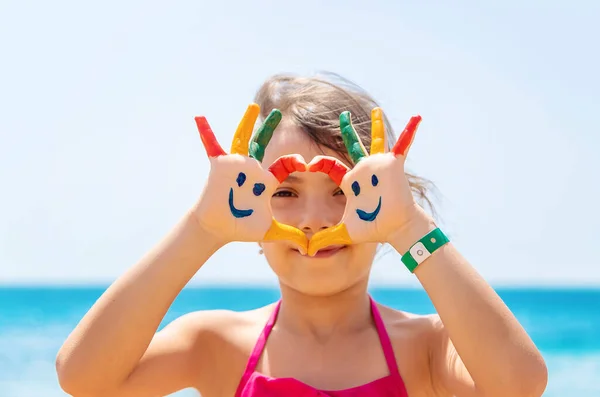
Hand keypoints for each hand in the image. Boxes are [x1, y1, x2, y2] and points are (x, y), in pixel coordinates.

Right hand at [193, 104, 307, 251]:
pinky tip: (200, 118)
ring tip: (254, 107)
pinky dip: (206, 132)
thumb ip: (290, 235)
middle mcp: (253, 167)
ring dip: (247, 123)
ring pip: (243, 139)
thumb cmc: (242, 226)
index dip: (296, 162)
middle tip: (279, 114)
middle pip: (263, 143)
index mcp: (268, 179)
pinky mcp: (220, 165)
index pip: (285, 165)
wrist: (219, 227)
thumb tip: (309, 248)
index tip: (309, 164)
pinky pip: (212, 145)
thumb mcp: (269, 230)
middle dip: (270, 128)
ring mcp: (237, 165)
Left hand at [307, 108, 426, 255]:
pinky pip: (402, 145)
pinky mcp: (392, 165)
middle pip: (352, 145)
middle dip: (346, 129)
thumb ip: (326, 238)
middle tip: (342, 115)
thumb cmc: (373, 228)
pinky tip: (416, 117)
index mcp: (350, 181)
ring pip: (375, 140)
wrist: (395, 228)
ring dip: (376, 125)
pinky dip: (409, 132)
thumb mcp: (345, 232)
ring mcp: (378, 166)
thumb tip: (309, 251)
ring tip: (376, 110)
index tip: (305, 164)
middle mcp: (363, 170)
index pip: (330, 166)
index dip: (318, 163)